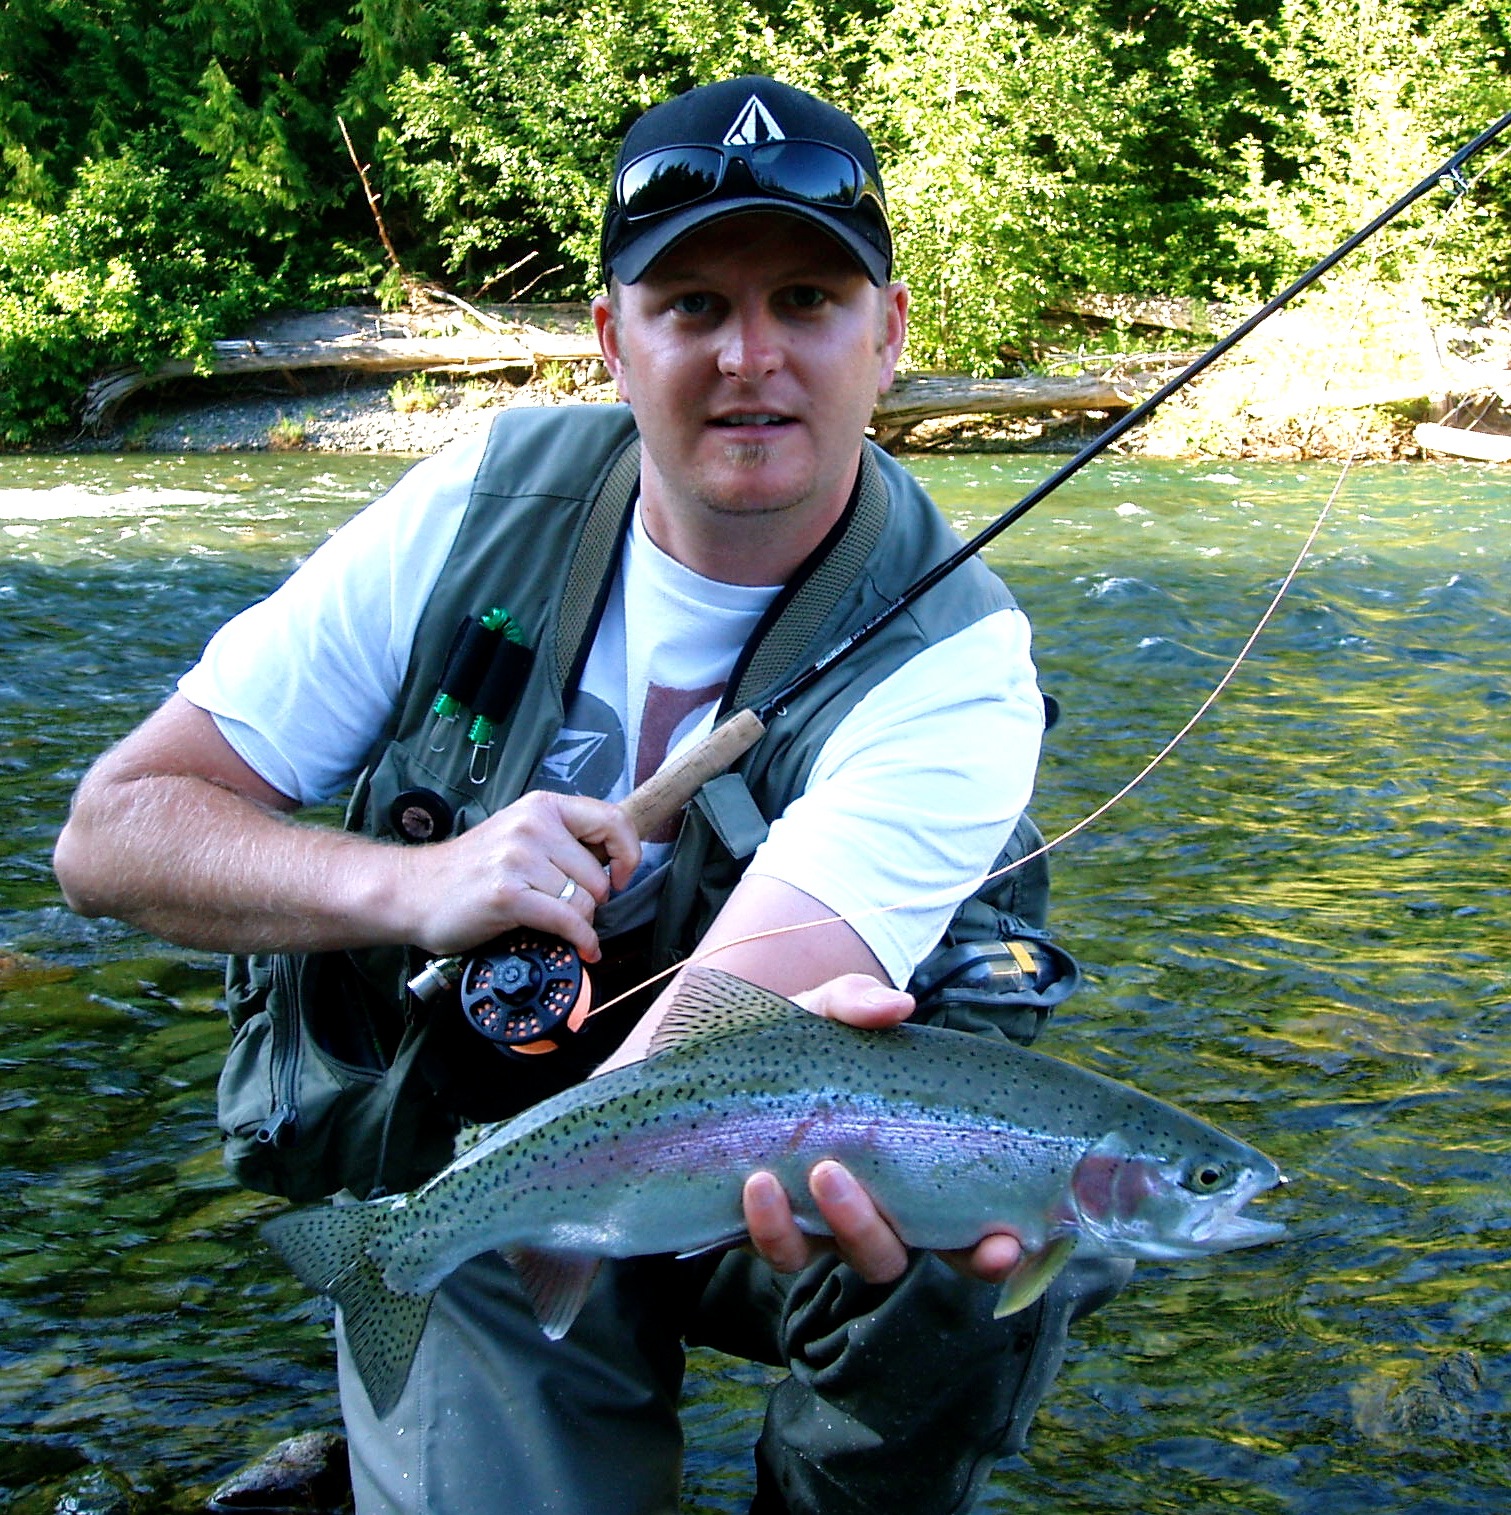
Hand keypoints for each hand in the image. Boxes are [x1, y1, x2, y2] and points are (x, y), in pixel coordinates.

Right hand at [391, 791, 640, 958]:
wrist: (413, 892)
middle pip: (598, 874)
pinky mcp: (508, 894)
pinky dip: (581, 941)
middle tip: (567, 909)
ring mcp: (518, 858)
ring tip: (556, 924)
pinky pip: (567, 922)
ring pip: (585, 901)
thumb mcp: (520, 836)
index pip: (612, 819)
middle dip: (592, 901)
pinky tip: (582, 949)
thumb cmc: (471, 870)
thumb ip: (564, 840)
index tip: (621, 877)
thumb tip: (617, 861)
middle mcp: (532, 826)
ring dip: (579, 922)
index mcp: (542, 807)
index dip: (628, 853)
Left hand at [747, 969, 1020, 1282]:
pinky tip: (759, 1183)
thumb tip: (899, 1008)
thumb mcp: (822, 1011)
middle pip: (906, 1254)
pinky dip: (773, 1224)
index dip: (993, 1247)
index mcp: (908, 1165)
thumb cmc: (786, 1041)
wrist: (702, 1058)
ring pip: (854, 1257)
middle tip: (875, 1194)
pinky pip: (782, 1250)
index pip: (968, 1226)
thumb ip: (857, 1003)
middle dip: (899, 1239)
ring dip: (846, 1222)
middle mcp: (874, 1206)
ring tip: (822, 1171)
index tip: (1006, 1241)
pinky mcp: (771, 1230)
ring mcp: (823, 1224)